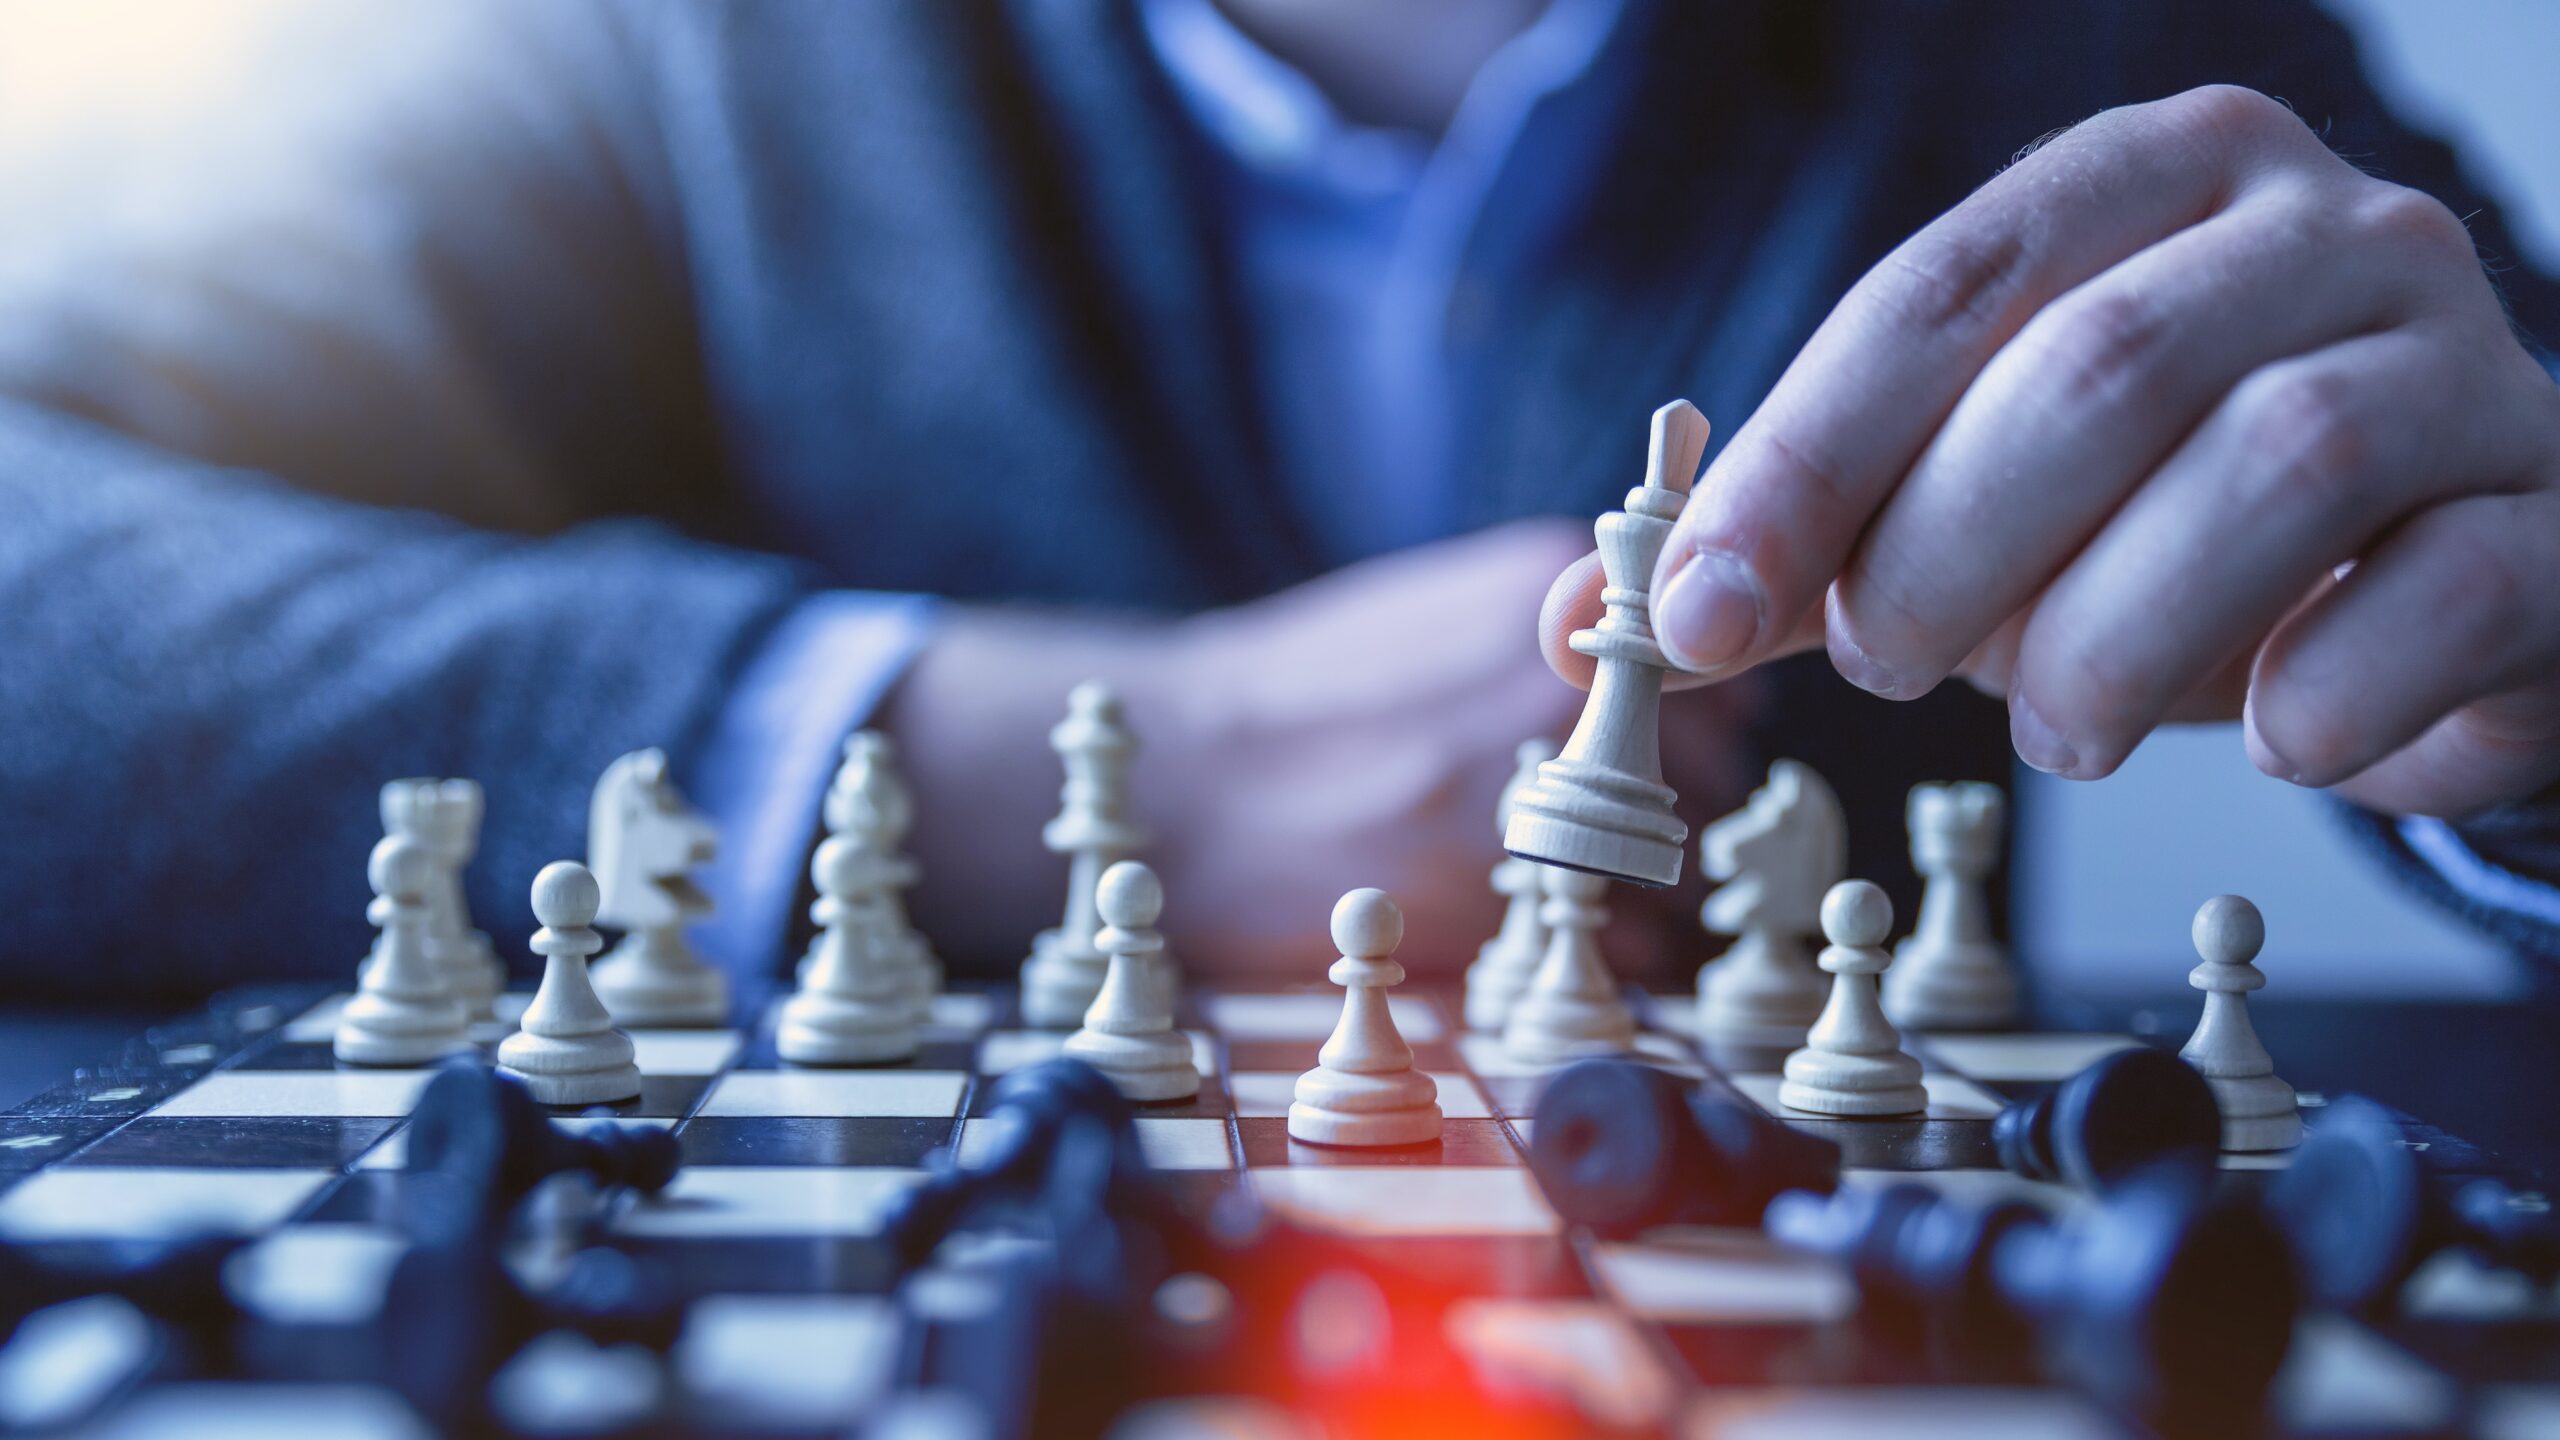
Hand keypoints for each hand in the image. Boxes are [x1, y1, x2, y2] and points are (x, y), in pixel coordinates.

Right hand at [888, 520, 1757, 976]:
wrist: (1182, 780)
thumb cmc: (1301, 701)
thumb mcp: (1433, 611)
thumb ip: (1553, 634)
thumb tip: (1663, 675)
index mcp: (1545, 595)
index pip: (1716, 671)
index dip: (1692, 727)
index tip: (1654, 756)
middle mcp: (1556, 686)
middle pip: (1711, 772)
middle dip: (1670, 814)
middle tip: (1595, 837)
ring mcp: (1532, 792)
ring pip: (1678, 867)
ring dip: (1646, 893)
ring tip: (1562, 891)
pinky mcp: (1498, 900)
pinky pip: (1629, 946)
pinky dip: (1609, 957)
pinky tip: (1536, 934)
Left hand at [1545, 85, 2559, 816]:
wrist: (2439, 579)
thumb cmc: (2171, 528)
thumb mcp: (1972, 509)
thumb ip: (1797, 549)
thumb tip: (1586, 621)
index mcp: (2153, 183)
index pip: (1942, 291)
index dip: (1803, 458)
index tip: (1697, 614)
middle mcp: (2323, 235)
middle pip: (2100, 369)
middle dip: (1948, 552)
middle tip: (1893, 668)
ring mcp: (2465, 362)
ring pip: (2278, 465)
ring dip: (2114, 639)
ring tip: (2051, 728)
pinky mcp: (2551, 518)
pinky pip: (2440, 596)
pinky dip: (2320, 698)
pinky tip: (2266, 737)